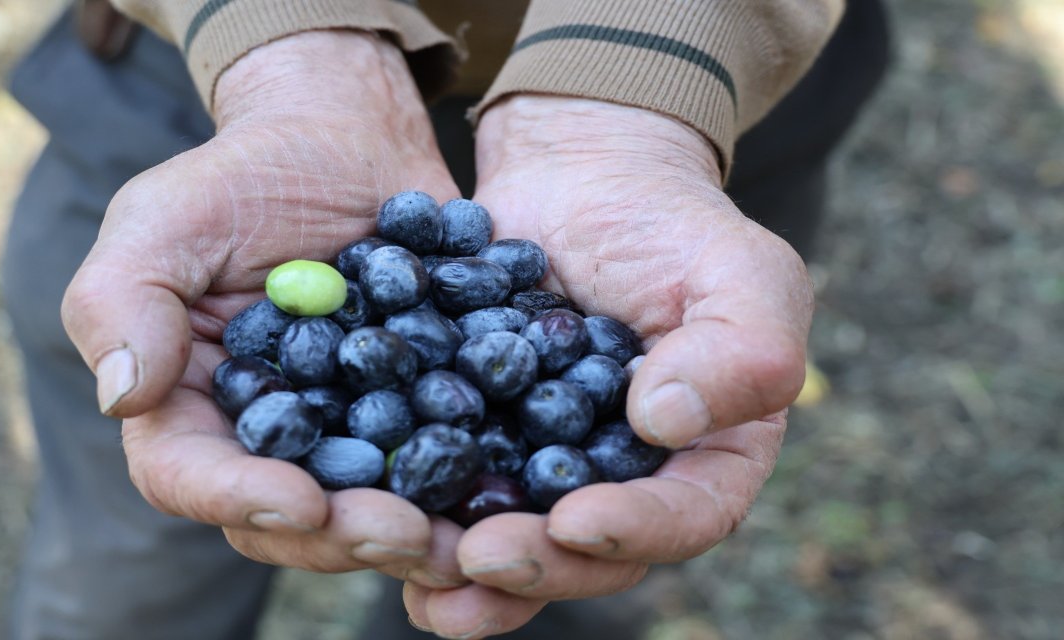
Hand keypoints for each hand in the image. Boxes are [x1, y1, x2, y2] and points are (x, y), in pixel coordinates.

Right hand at [60, 31, 466, 585]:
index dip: (240, 499)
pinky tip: (510, 493)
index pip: (188, 474)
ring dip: (416, 534)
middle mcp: (265, 438)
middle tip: (405, 533)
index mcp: (185, 404)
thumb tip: (122, 397)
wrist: (345, 138)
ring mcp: (345, 433)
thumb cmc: (242, 173)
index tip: (303, 501)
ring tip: (464, 541)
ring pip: (369, 509)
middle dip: (344, 535)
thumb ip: (123, 300)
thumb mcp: (165, 217)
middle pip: (288, 518)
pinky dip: (471, 484)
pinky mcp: (416, 415)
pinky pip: (440, 463)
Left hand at [402, 96, 812, 637]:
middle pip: (585, 551)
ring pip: (507, 536)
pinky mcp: (471, 437)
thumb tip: (663, 422)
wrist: (579, 177)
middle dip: (534, 564)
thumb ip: (741, 350)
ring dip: (462, 571)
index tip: (577, 521)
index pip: (685, 516)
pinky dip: (409, 509)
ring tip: (422, 584)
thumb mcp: (742, 270)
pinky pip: (442, 484)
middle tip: (482, 558)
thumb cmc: (674, 222)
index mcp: (703, 458)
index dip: (635, 531)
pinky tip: (365, 521)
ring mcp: (539, 466)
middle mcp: (619, 481)